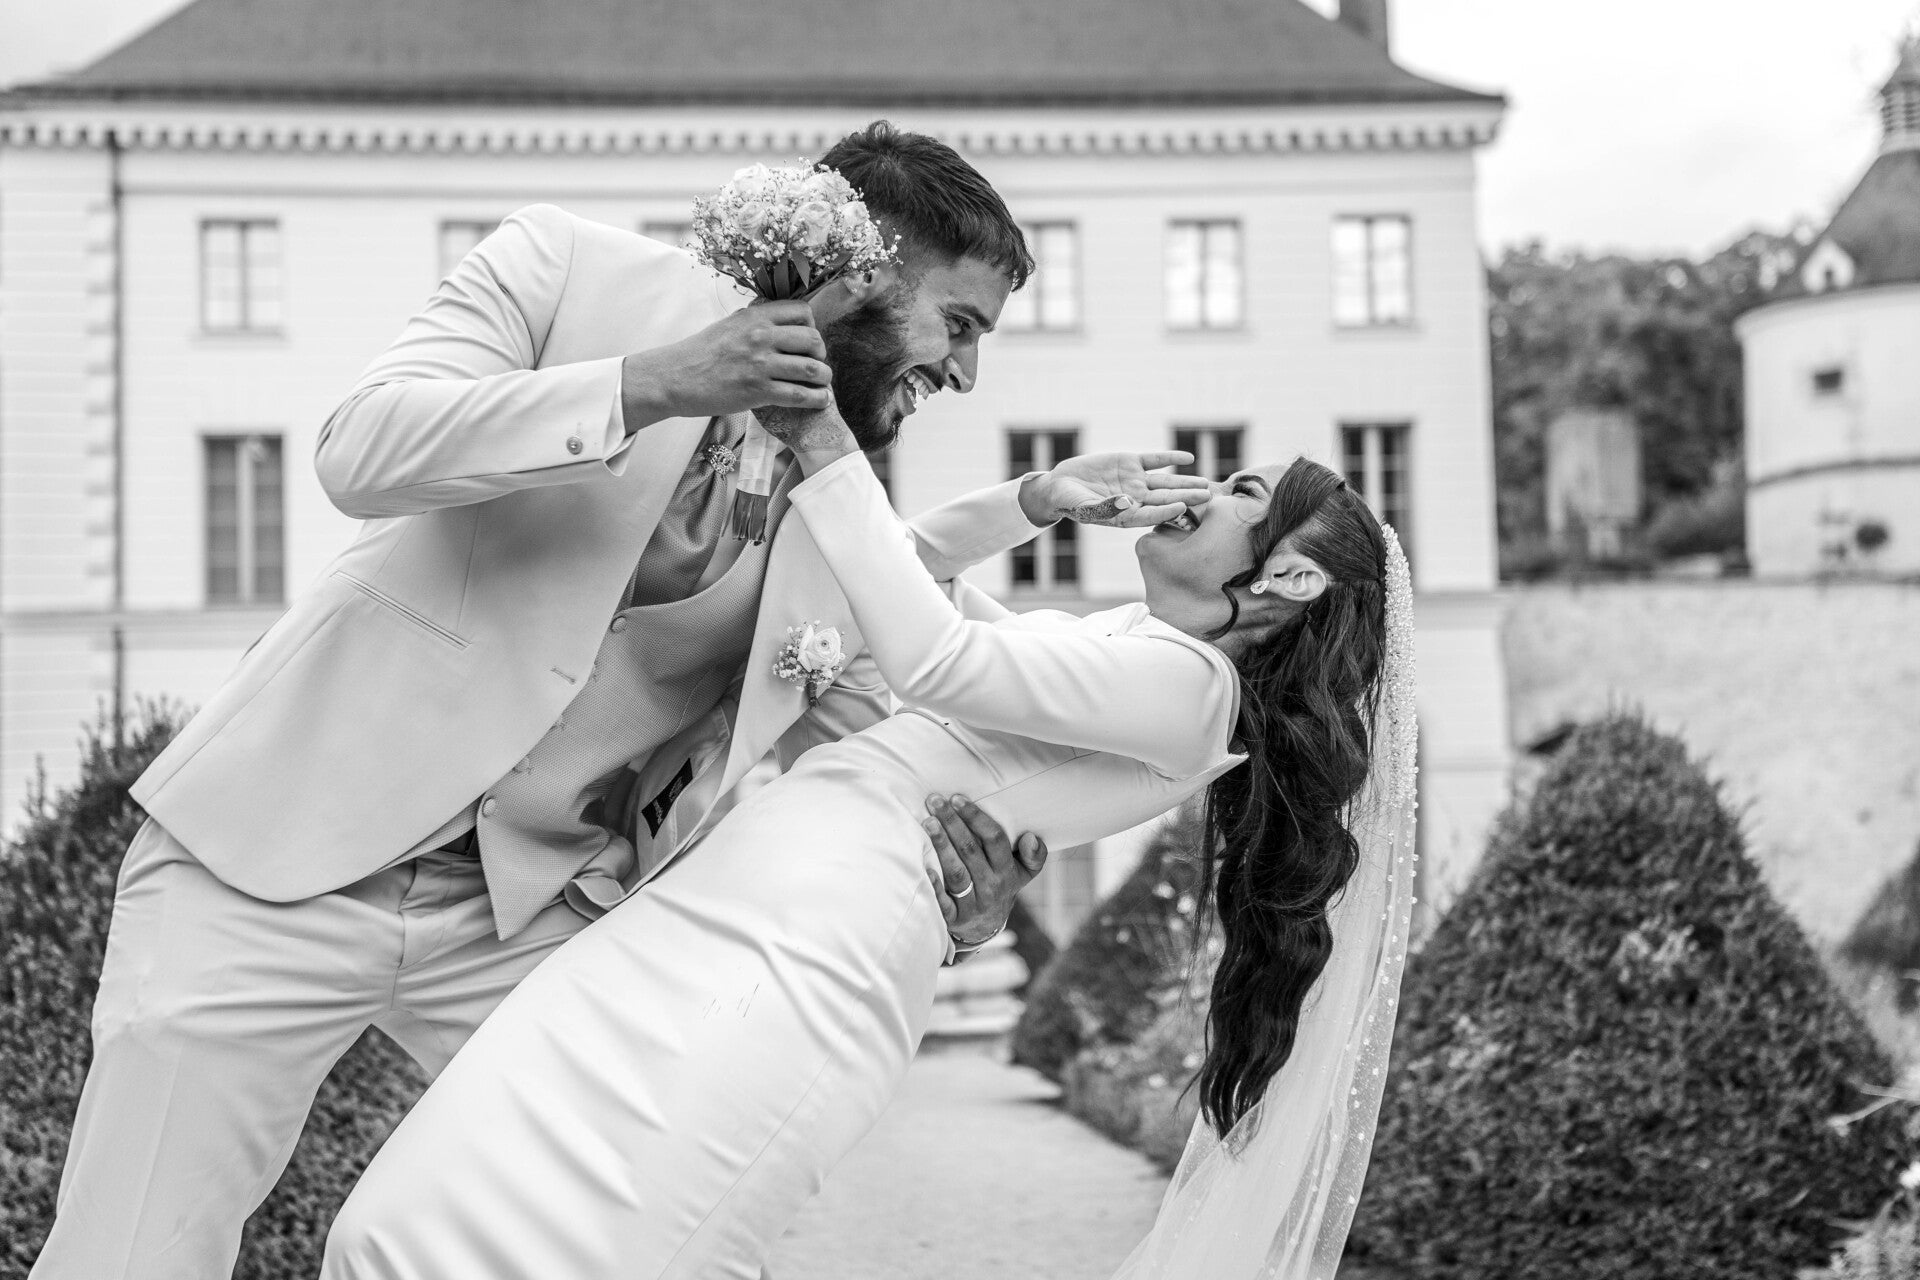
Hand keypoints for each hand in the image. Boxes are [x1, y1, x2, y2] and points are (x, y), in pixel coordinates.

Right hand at [620, 302, 831, 427]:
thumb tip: (779, 319)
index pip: (802, 311)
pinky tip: (820, 400)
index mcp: (755, 316)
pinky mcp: (758, 392)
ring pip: (812, 369)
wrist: (675, 378)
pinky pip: (800, 395)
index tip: (806, 339)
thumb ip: (756, 320)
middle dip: (820, 354)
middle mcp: (761, 336)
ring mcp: (761, 365)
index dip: (811, 325)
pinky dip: (816, 399)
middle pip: (813, 340)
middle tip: (815, 364)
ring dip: (824, 379)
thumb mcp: (730, 324)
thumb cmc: (700, 353)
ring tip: (823, 384)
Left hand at [921, 794, 1048, 949]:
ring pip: (956, 872)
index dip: (976, 818)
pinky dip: (934, 884)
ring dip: (941, 845)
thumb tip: (1031, 837)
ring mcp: (972, 904)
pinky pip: (943, 901)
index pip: (994, 839)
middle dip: (952, 823)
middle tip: (935, 801)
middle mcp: (991, 886)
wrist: (985, 929)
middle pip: (970, 850)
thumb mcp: (1024, 874)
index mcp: (1006, 872)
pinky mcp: (954, 918)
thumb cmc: (1001, 888)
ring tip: (928, 822)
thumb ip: (1034, 855)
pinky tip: (923, 865)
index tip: (957, 798)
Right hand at [1019, 451, 1213, 527]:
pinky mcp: (1130, 462)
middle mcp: (1136, 499)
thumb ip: (1104, 507)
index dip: (1167, 511)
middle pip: (1166, 498)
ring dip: (1185, 481)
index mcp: (1126, 515)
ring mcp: (1135, 481)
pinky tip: (1187, 457)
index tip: (1182, 507)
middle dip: (1187, 497)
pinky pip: (1154, 460)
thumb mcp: (1083, 506)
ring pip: (1165, 481)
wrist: (1060, 485)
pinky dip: (1170, 458)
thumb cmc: (1070, 502)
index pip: (1151, 514)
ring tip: (1205, 482)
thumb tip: (1126, 503)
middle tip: (1208, 496)